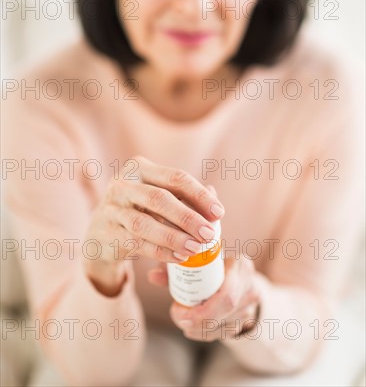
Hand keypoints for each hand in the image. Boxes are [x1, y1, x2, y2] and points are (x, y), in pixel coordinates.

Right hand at [82, 156, 224, 294]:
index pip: (175, 177)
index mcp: (139, 168)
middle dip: (187, 217)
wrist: (100, 233)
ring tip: (196, 249)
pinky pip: (136, 243)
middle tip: (209, 234)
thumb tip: (214, 195)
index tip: (219, 213)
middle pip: (159, 198)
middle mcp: (122, 184)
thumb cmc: (139, 210)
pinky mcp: (106, 233)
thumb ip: (184, 196)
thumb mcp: (158, 197)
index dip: (199, 195)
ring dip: (174, 237)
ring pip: (144, 223)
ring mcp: (111, 208)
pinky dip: (160, 251)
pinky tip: (179, 257)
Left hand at [149, 255, 259, 341]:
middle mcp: (250, 286)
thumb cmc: (211, 263)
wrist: (239, 273)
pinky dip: (205, 333)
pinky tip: (191, 327)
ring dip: (199, 329)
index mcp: (240, 265)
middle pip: (226, 312)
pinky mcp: (247, 320)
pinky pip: (225, 333)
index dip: (203, 310)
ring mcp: (251, 305)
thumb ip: (173, 267)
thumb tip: (152, 276)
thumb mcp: (194, 260)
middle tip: (176, 317)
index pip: (227, 294)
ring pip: (225, 327)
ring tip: (181, 319)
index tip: (178, 310)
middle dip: (197, 320)